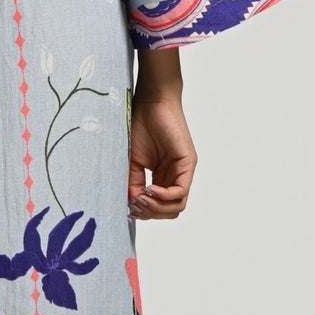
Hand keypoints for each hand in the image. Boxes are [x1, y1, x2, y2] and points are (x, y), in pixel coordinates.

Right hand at [128, 84, 196, 220]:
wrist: (150, 102)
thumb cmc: (139, 125)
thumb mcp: (131, 161)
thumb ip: (132, 183)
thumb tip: (131, 205)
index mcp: (161, 178)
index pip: (157, 208)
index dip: (142, 212)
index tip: (127, 205)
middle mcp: (174, 177)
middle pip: (169, 211)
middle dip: (149, 213)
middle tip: (134, 204)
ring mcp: (183, 171)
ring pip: (177, 206)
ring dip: (156, 208)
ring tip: (140, 198)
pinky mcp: (188, 164)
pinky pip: (181, 191)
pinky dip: (164, 196)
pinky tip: (149, 190)